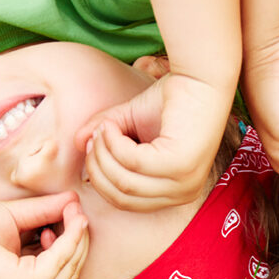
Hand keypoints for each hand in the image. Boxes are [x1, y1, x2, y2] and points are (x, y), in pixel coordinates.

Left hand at [0, 194, 89, 278]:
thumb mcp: (16, 219)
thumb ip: (45, 213)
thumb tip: (75, 201)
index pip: (61, 275)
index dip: (73, 245)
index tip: (72, 215)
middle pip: (71, 274)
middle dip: (79, 242)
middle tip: (76, 212)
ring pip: (69, 270)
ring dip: (76, 238)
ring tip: (71, 212)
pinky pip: (59, 263)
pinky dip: (68, 240)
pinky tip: (66, 219)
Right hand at [76, 72, 233, 211]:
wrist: (200, 77)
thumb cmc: (170, 99)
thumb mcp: (129, 123)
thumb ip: (104, 135)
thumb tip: (78, 143)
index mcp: (174, 192)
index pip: (124, 201)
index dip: (100, 177)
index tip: (91, 145)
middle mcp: (183, 193)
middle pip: (121, 196)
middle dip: (98, 166)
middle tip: (94, 135)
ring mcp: (184, 182)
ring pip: (124, 182)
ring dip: (104, 152)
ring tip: (104, 127)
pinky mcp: (181, 165)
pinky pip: (133, 163)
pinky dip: (115, 143)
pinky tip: (114, 124)